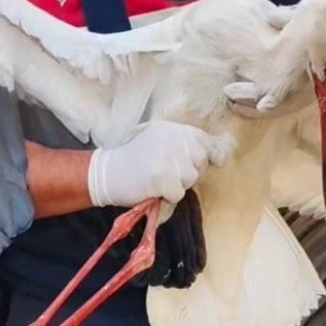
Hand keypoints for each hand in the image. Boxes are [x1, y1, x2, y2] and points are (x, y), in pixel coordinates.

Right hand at [87, 121, 230, 207]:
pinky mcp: (162, 176)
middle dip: (189, 172)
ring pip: (190, 179)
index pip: (204, 140)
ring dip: (177, 185)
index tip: (207, 162)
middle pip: (200, 162)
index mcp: (172, 129)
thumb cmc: (132, 159)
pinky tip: (152, 189)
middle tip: (168, 174)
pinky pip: (178, 193)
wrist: (105, 173)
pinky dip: (167, 197)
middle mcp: (173, 139)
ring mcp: (168, 157)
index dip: (210, 153)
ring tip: (157, 180)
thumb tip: (220, 155)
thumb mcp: (157, 140)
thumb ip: (184, 144)